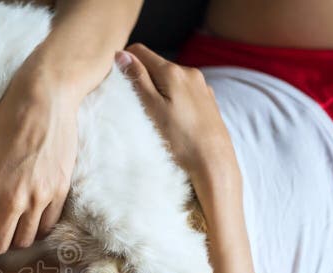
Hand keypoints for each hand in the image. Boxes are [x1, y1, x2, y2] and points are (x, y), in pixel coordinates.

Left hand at [0, 62, 77, 264]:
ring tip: (12, 228)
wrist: (43, 99)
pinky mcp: (59, 192)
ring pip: (26, 240)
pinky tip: (31, 218)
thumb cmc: (4, 122)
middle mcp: (11, 201)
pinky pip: (47, 225)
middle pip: (1, 246)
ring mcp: (38, 198)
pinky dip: (38, 227)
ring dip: (16, 238)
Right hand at [117, 44, 240, 207]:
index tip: (118, 82)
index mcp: (173, 71)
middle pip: (156, 64)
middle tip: (134, 105)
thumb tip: (121, 54)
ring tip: (154, 117)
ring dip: (158, 90)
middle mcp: (190, 72)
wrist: (213, 162)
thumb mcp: (151, 109)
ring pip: (170, 79)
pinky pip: (184, 92)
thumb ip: (137, 79)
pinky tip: (173, 121)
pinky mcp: (208, 100)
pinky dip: (173, 100)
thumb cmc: (180, 139)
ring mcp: (202, 86)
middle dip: (142, 78)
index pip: (139, 51)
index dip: (124, 62)